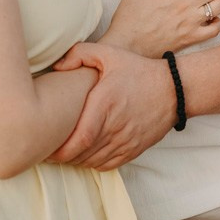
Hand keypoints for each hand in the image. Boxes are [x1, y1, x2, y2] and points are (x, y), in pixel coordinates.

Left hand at [48, 42, 175, 168]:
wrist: (174, 89)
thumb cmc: (138, 71)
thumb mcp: (110, 54)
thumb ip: (80, 54)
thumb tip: (57, 67)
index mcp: (106, 104)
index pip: (80, 139)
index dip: (60, 150)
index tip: (46, 146)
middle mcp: (116, 127)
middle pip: (82, 154)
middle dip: (62, 156)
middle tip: (48, 148)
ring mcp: (126, 141)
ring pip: (93, 162)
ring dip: (76, 161)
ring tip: (64, 152)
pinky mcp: (133, 150)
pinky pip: (107, 165)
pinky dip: (92, 163)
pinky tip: (85, 154)